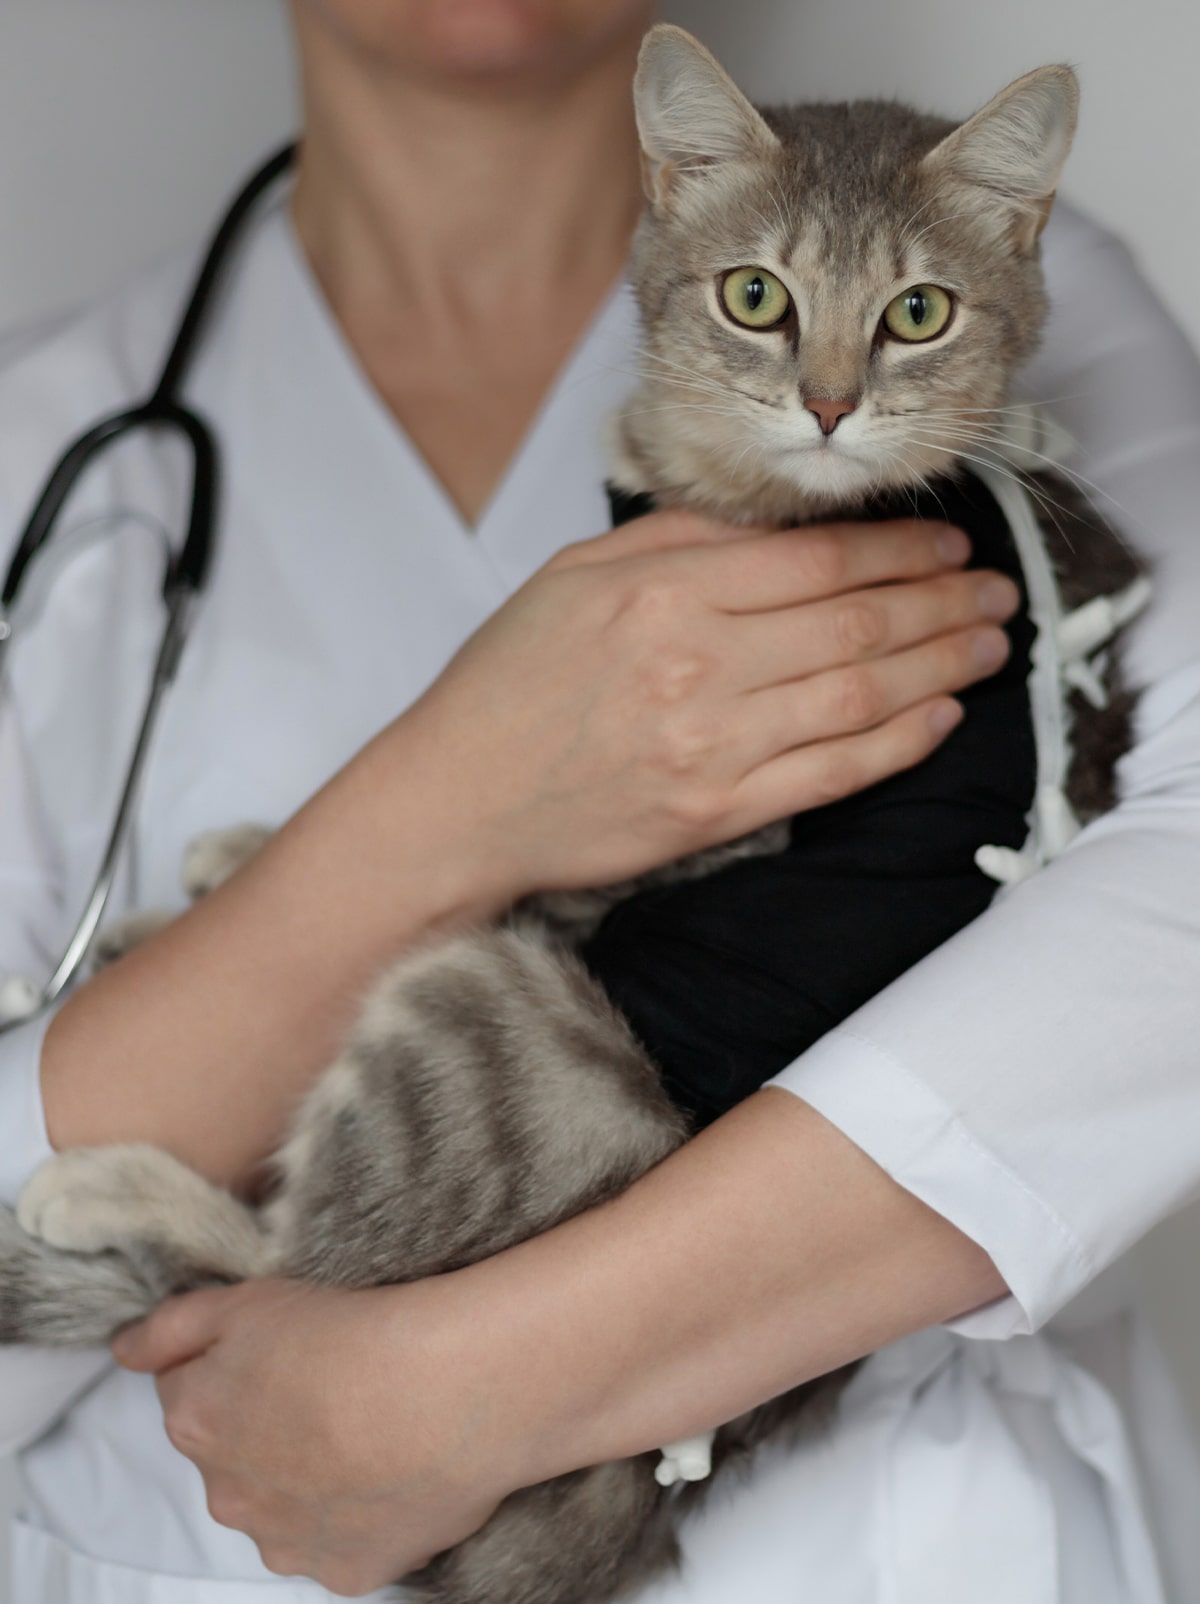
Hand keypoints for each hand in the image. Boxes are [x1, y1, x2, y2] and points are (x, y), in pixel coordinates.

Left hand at [112, 1279, 506, 1596]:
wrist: (446, 1393)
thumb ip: (171, 1327)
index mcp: (196, 1423)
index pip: (192, 1391)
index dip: (240, 1365)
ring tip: (372, 1427)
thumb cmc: (352, 1334)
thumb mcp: (248, 1299)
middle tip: (334, 1384)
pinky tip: (393, 1471)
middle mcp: (229, 1496)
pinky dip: (361, 1513)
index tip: (290, 1347)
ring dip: (310, 1478)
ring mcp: (287, 1542)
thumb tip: (122, 1352)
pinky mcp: (347, 1572)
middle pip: (236, 1457)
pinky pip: (342, 1542)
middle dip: (269, 1428)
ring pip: (285, 1507)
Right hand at [395, 509, 1016, 905]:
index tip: (946, 541)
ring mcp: (712, 745)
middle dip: (944, 600)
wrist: (456, 801)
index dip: (899, 548)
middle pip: (857, 624)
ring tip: (990, 643)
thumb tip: (775, 527)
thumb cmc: (506, 684)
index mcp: (663, 592)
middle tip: (997, 588)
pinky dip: (897, 744)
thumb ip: (677, 540)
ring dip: (942, 666)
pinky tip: (941, 717)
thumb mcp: (574, 575)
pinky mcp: (718, 813)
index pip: (817, 562)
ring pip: (861, 695)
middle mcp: (697, 665)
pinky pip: (833, 774)